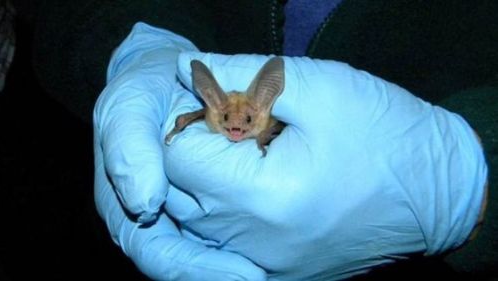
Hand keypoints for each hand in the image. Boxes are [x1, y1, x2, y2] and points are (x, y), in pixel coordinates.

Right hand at [93, 23, 265, 280]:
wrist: (169, 76)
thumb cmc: (144, 92)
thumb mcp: (128, 108)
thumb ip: (127, 146)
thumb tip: (144, 202)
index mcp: (130, 203)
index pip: (159, 253)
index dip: (195, 268)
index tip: (243, 273)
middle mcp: (158, 216)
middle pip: (189, 263)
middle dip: (225, 271)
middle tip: (264, 276)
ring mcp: (186, 209)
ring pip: (211, 251)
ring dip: (239, 261)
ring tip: (275, 267)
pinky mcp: (212, 198)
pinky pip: (228, 228)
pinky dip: (248, 238)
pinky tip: (275, 244)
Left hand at [163, 52, 485, 279]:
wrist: (436, 192)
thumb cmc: (386, 135)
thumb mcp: (319, 87)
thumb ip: (242, 74)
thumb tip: (186, 68)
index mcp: (264, 197)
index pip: (178, 159)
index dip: (191, 122)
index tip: (221, 105)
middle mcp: (256, 242)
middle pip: (180, 193)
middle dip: (197, 152)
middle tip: (236, 127)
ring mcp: (265, 263)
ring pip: (197, 221)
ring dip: (210, 182)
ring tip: (249, 154)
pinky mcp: (277, 271)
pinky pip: (224, 242)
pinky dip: (227, 210)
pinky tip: (258, 186)